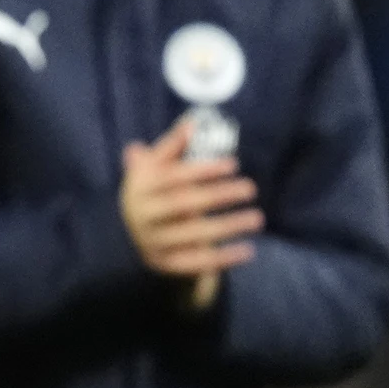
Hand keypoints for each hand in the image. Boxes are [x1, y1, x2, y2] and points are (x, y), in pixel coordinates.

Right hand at [120, 118, 262, 311]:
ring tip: (257, 218)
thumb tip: (191, 123)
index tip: (233, 165)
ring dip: (229, 226)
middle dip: (220, 195)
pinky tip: (248, 251)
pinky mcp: (164, 264)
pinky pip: (197, 262)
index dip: (204, 170)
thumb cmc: (152, 192)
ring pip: (194, 234)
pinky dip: (223, 258)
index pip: (174, 178)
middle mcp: (142, 216)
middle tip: (251, 188)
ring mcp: (152, 242)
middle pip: (184, 204)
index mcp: (139, 188)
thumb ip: (172, 147)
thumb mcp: (154, 168)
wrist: (130, 234)